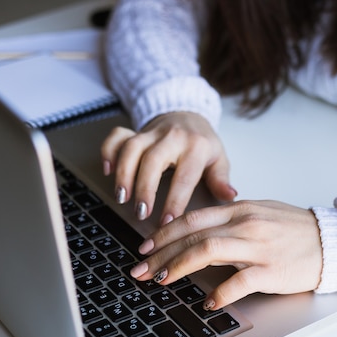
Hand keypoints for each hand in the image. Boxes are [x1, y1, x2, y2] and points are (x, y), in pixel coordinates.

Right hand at [101, 112, 236, 225]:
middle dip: (144, 188)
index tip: (167, 221)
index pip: (184, 176)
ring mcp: (151, 132)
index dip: (175, 200)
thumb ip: (221, 179)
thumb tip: (230, 196)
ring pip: (132, 148)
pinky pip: (116, 137)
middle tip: (141, 212)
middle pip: (153, 160)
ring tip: (122, 197)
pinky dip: (108, 152)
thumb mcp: (218, 159)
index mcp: (196, 146)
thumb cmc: (202, 143)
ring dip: (123, 173)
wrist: (189, 114)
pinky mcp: (135, 130)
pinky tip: (107, 171)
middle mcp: (172, 137)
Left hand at [129, 200, 323, 309]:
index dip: (164, 233)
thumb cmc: (295, 229)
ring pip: (206, 252)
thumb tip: (199, 229)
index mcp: (240, 209)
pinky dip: (219, 293)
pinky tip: (207, 302)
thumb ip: (230, 218)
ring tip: (161, 281)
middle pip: (192, 236)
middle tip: (139, 269)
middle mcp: (245, 224)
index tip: (145, 247)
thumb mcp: (260, 212)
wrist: (332, 240)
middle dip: (159, 254)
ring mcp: (258, 246)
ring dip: (177, 267)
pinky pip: (238, 282)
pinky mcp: (271, 270)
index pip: (192, 218)